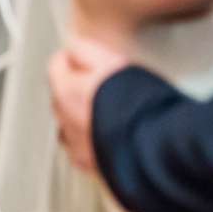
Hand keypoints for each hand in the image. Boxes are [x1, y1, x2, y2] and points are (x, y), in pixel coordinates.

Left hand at [48, 35, 128, 175]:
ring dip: (80, 116)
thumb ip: (87, 50)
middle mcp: (65, 121)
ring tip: (105, 111)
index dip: (72, 56)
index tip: (84, 55)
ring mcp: (77, 147)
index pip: (56, 66)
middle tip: (100, 81)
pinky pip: (83, 150)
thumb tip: (72, 46)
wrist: (156, 145)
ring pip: (69, 126)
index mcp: (67, 93)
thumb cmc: (138, 103)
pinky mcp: (93, 166)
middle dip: (74, 86)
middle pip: (60, 97)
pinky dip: (90, 141)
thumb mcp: (113, 62)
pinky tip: (109, 136)